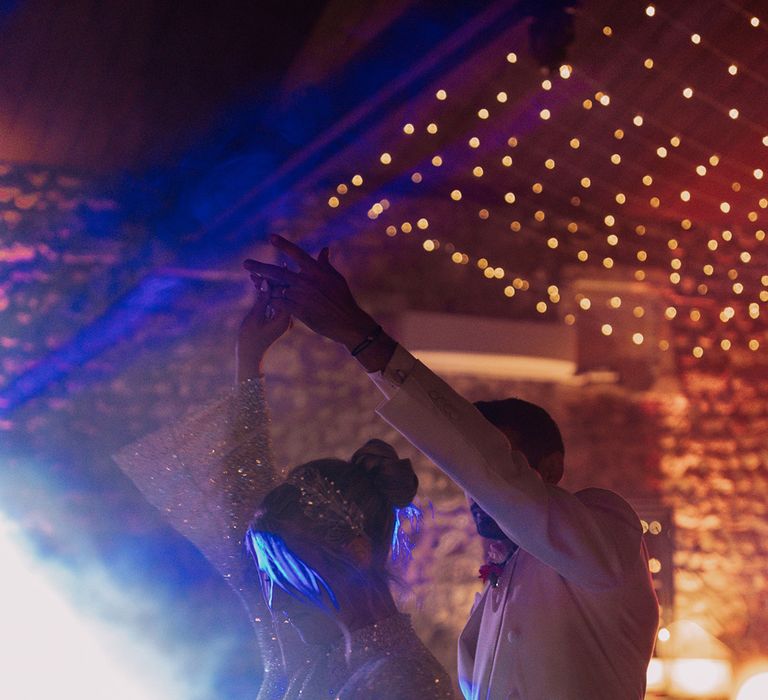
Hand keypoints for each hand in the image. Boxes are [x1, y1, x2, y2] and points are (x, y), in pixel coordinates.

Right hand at [236, 276, 290, 381]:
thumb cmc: (250, 338)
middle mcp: (287, 316)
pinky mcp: (276, 318)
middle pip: (282, 293)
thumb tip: (266, 281)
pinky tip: (256, 284)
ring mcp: (282, 317)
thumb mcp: (254, 318)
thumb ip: (262, 300)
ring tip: (253, 275)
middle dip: (270, 281)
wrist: (249, 355)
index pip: (284, 293)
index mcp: (285, 317)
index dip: (274, 279)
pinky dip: (265, 294)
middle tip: (257, 270)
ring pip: (276, 297)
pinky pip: (273, 302)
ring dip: (266, 286)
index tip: (264, 269)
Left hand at [242, 235, 375, 349]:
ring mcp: (301, 296)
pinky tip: (267, 300)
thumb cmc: (342, 298)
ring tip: (255, 283)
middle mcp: (306, 281)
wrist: (346, 321)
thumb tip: (324, 249)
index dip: (283, 245)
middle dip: (259, 267)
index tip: (270, 237)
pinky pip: (278, 304)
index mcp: (315, 271)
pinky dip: (272, 301)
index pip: (296, 254)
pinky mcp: (298, 310)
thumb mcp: (335, 278)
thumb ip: (325, 263)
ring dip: (266, 287)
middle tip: (246, 264)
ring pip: (276, 289)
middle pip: (277, 272)